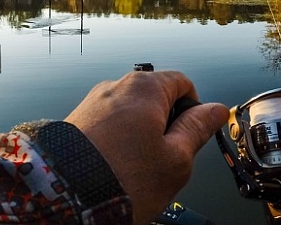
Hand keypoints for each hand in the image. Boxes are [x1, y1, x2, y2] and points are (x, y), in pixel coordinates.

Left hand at [65, 70, 228, 223]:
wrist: (64, 198)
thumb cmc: (125, 180)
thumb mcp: (176, 159)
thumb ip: (198, 129)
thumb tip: (216, 110)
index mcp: (145, 87)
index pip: (182, 82)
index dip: (194, 108)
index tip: (193, 135)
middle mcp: (116, 86)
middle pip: (155, 97)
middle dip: (165, 125)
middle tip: (165, 159)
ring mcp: (92, 102)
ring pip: (131, 113)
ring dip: (141, 135)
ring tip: (136, 169)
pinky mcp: (76, 120)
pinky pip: (108, 124)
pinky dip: (118, 141)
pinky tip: (115, 167)